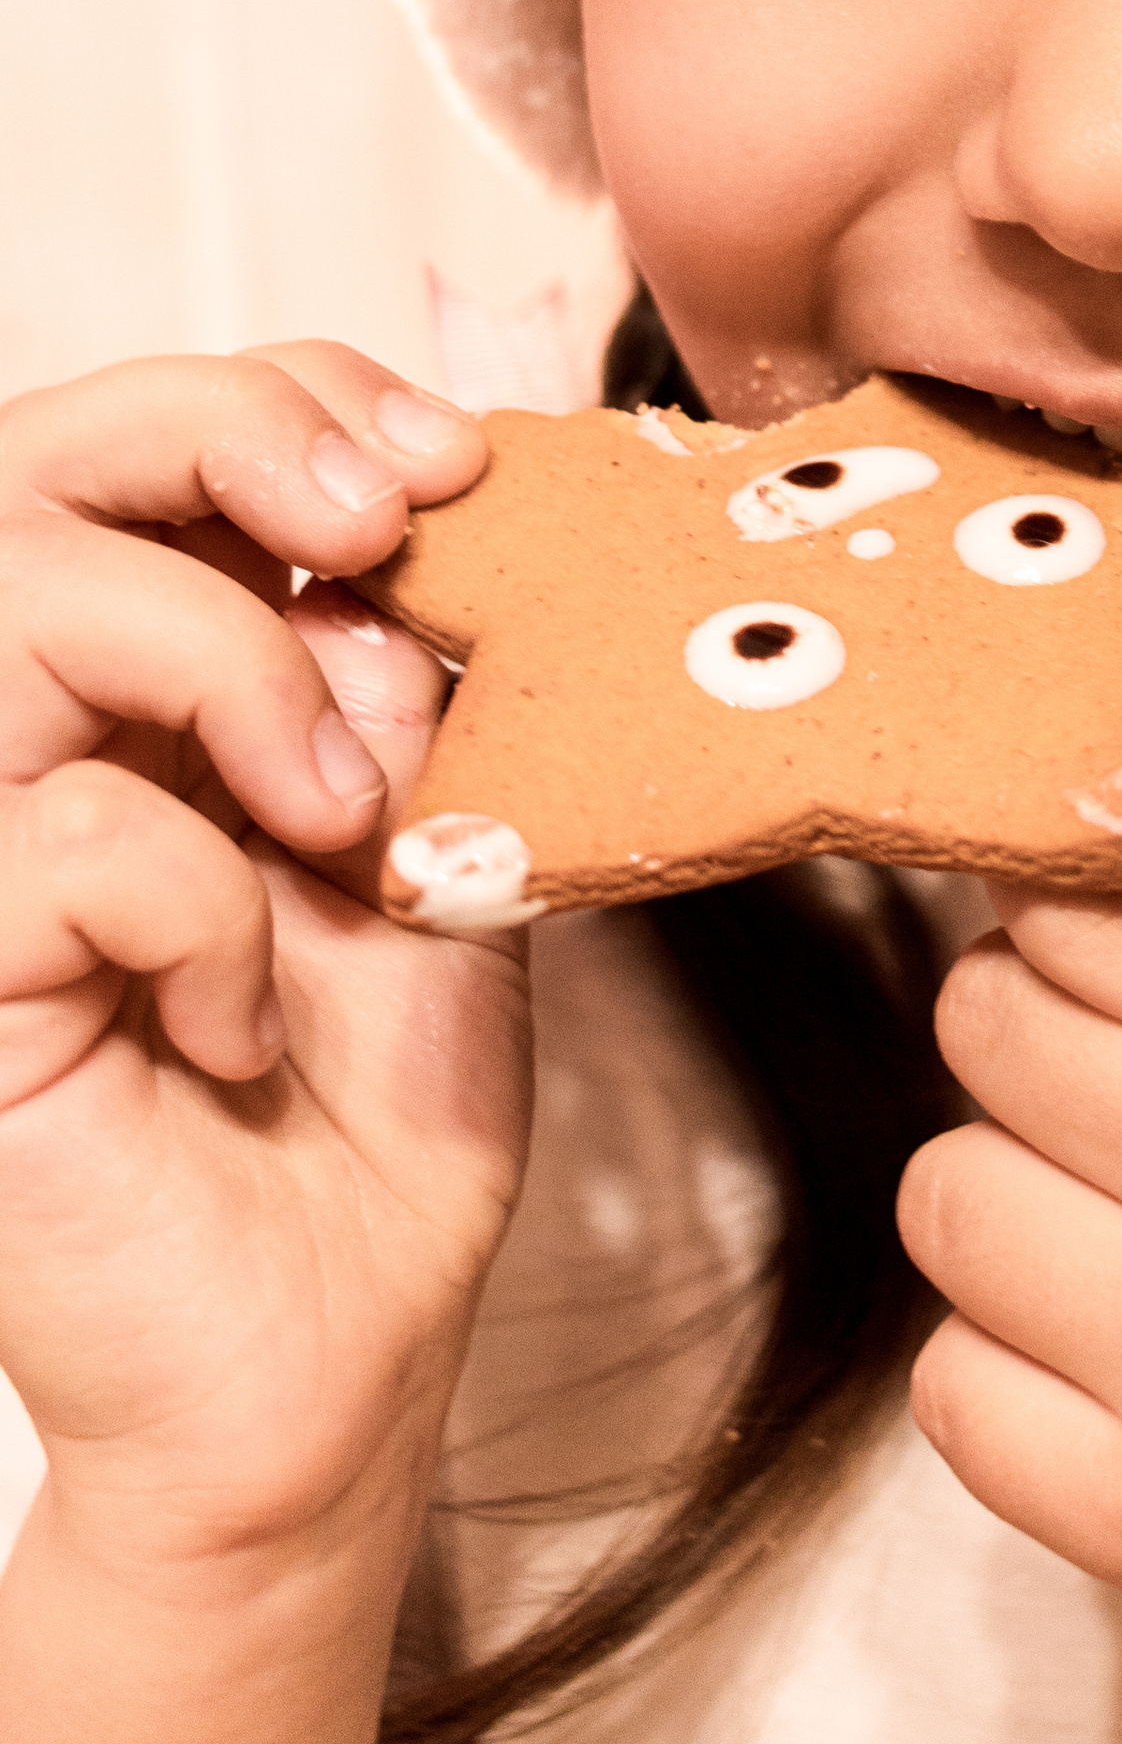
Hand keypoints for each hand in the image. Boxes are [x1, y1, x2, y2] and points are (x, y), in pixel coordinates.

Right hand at [0, 349, 530, 1574]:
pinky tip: (239, 1014)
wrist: (338, 1349)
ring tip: (341, 810)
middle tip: (378, 524)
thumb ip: (435, 646)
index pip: (148, 435)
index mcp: (148, 668)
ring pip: (20, 602)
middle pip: (35, 461)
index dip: (287, 394)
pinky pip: (56, 838)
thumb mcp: (456, 821)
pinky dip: (197, 902)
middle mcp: (31, 730)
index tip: (447, 460)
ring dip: (229, 663)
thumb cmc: (381, 1099)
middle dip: (224, 435)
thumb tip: (439, 448)